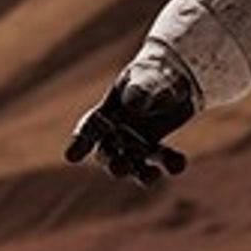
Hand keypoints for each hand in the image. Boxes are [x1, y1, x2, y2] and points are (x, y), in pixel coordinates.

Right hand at [65, 49, 200, 183]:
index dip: (79, 143)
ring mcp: (136, 144)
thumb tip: (134, 105)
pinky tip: (179, 163)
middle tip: (120, 168)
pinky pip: (163, 161)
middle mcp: (116, 134)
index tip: (72, 156)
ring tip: (153, 175)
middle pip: (109, 155)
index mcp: (105, 113)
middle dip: (113, 164)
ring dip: (141, 173)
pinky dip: (171, 164)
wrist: (173, 80)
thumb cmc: (152, 75)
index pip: (89, 129)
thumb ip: (141, 90)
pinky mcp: (157, 149)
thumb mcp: (148, 78)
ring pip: (134, 165)